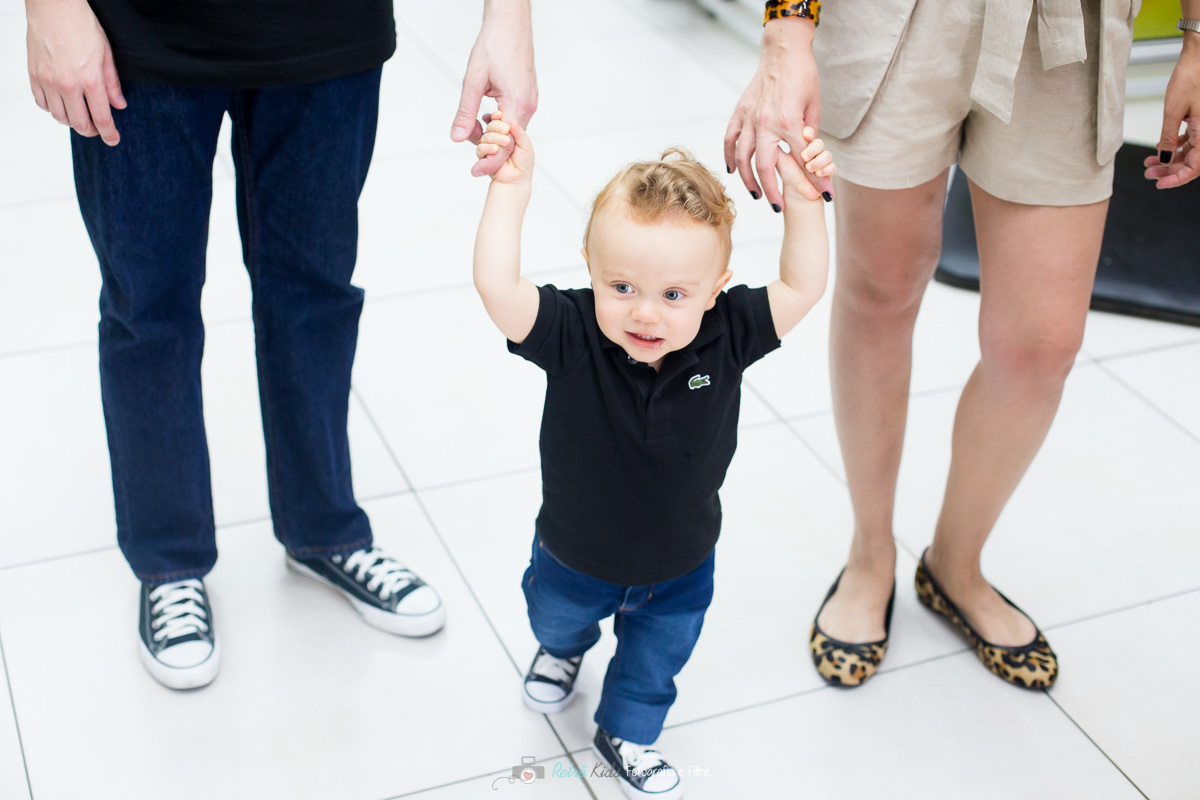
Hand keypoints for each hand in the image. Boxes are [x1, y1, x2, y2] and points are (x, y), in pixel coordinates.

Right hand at [26, 0, 125, 145]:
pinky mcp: (34, 75)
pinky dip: (53, 109)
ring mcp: (48, 81)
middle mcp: (68, 85)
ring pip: (59, 116)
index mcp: (90, 80)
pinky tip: (62, 105)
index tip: (113, 140)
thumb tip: (119, 105)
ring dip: (72, 122)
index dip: (109, 134)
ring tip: (80, 117)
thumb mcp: (106, 54)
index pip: (101, 118)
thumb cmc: (81, 26)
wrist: (53, 8)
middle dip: (91, 131)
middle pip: (79, 123)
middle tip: (98, 129)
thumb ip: (112, 83)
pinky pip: (42, 103)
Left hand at [451, 0, 536, 177]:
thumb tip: (457, 138)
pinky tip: (485, 115)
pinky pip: (514, 120)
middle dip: (487, 146)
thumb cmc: (493, 45)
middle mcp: (528, 106)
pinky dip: (498, 123)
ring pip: (511, 132)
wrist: (510, 23)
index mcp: (516, 104)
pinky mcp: (528, 97)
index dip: (489, 162)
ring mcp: (530, 102)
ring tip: (472, 124)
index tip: (475, 171)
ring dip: (491, 133)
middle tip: (465, 137)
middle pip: (508, 142)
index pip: (504, 146)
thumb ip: (465, 112)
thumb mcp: (473, 80)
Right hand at [475, 110, 533, 183]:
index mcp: (506, 132)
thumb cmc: (524, 162)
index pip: (498, 120)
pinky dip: (487, 148)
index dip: (497, 116)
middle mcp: (497, 138)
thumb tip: (512, 120)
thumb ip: (519, 131)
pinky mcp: (484, 156)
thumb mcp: (525, 144)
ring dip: (494, 138)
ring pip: (485, 136)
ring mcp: (489, 146)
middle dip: (496, 126)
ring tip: (505, 142)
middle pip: (490, 126)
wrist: (518, 179)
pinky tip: (495, 149)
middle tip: (505, 130)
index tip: (499, 114)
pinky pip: (481, 148)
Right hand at [724, 19, 831, 210]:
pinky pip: (730, 140)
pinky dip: (730, 157)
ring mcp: (750, 118)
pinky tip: (735, 171)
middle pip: (767, 167)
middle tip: (779, 208)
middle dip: (773, 191)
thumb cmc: (803, 75)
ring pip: (744, 158)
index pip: (802, 160)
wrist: (783, 50)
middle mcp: (766, 122)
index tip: (823, 195)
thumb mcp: (814, 105)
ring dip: (750, 180)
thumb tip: (810, 158)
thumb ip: (809, 134)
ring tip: (757, 196)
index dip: (814, 180)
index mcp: (789, 121)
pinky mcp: (740, 112)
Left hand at [1145, 37, 1199, 188]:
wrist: (1199, 57)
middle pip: (1192, 161)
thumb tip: (1163, 160)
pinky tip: (1158, 150)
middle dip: (1169, 170)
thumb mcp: (1173, 111)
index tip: (1160, 184)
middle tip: (1148, 174)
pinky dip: (1174, 146)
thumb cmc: (1190, 78)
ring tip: (1148, 165)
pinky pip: (1190, 140)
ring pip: (1189, 152)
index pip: (1195, 166)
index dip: (1178, 178)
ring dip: (1169, 159)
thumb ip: (1168, 138)